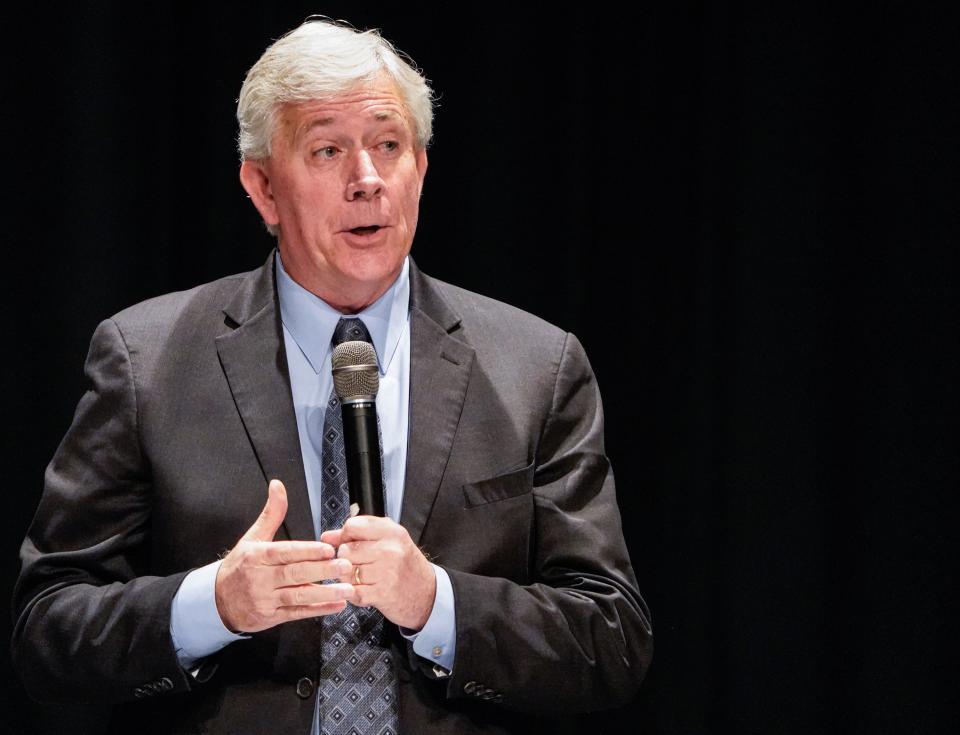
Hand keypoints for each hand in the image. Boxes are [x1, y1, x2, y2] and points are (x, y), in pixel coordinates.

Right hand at [215, 479, 355, 632]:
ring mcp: (266, 599)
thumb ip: (271, 513)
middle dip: (322, 570)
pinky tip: (337, 604)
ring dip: (324, 593)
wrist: (217, 601)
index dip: (307, 551)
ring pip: (298, 596)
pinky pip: (297, 613)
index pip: (284, 552)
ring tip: (347, 588)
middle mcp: (261, 578)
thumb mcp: (252, 538)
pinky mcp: (271, 617)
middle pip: (294, 574)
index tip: (328, 549)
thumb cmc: (240, 566)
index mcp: (257, 557)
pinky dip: (318, 610)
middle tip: (345, 565)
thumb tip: (278, 485)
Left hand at [321, 516, 435, 630]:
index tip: (349, 542)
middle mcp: (390, 550)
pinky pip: (353, 591)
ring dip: (348, 577)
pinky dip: (353, 592)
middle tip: (357, 563)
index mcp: (392, 532)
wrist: (427, 593)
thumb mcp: (389, 541)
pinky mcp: (382, 594)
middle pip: (346, 550)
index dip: (345, 535)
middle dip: (345, 559)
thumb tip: (327, 537)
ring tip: (361, 577)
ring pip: (346, 571)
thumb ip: (358, 534)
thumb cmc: (405, 565)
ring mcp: (387, 572)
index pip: (353, 526)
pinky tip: (364, 589)